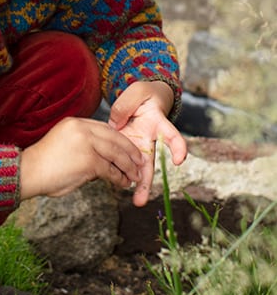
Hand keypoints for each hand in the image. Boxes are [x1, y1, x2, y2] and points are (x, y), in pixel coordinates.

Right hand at [19, 116, 145, 201]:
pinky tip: (122, 183)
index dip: (120, 139)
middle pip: (115, 138)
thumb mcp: (63, 144)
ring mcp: (86, 144)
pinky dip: (119, 178)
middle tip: (139, 161)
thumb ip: (83, 146)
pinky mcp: (89, 161)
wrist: (28, 172)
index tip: (128, 149)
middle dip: (129, 151)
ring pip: (116, 154)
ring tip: (133, 176)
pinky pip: (111, 170)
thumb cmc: (43, 164)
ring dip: (127, 166)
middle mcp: (82, 129)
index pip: (105, 128)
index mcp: (75, 123)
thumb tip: (103, 160)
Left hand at [108, 81, 187, 206]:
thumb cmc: (142, 95)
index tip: (180, 160)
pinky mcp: (126, 146)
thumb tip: (115, 125)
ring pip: (138, 168)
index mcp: (158, 123)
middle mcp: (149, 139)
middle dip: (147, 181)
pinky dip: (118, 172)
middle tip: (142, 200)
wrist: (142, 99)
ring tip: (136, 202)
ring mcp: (137, 145)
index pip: (171, 135)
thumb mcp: (135, 92)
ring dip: (137, 185)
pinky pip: (122, 160)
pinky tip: (113, 183)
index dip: (178, 147)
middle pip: (151, 162)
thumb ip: (125, 106)